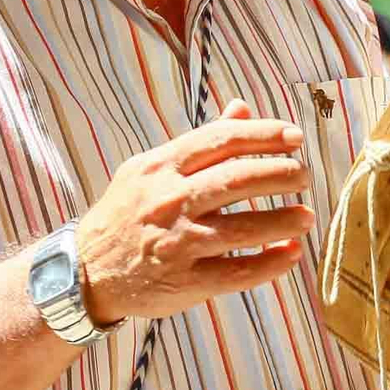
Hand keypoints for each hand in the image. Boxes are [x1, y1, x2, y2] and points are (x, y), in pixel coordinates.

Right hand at [78, 99, 313, 324]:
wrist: (82, 271)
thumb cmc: (128, 213)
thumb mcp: (151, 169)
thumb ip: (201, 142)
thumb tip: (243, 107)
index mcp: (162, 168)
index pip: (222, 141)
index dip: (265, 135)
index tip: (295, 137)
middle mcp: (169, 202)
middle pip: (238, 181)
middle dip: (281, 174)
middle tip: (305, 175)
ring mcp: (177, 243)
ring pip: (242, 229)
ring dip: (283, 221)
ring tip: (307, 216)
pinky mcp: (183, 282)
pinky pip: (236, 273)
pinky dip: (269, 264)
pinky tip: (290, 254)